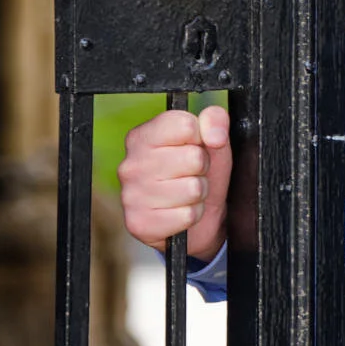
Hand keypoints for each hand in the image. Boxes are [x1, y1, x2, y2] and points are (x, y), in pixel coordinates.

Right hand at [118, 104, 231, 262]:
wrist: (196, 220)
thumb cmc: (198, 174)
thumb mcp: (212, 142)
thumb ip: (215, 121)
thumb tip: (215, 134)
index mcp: (141, 137)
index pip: (185, 125)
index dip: (201, 138)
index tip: (195, 147)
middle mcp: (130, 165)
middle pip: (194, 157)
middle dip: (203, 168)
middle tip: (192, 174)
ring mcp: (131, 196)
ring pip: (193, 188)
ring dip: (199, 194)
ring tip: (187, 193)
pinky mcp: (139, 224)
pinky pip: (187, 215)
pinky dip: (193, 216)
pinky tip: (180, 212)